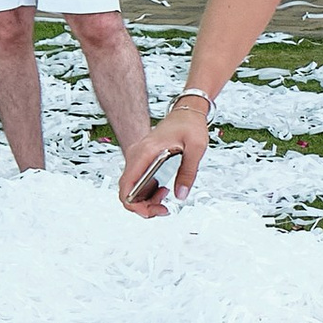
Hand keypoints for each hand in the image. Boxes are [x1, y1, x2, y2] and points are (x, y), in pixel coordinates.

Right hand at [120, 98, 207, 217]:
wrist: (187, 112)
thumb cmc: (190, 125)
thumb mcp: (196, 148)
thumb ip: (189, 172)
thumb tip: (180, 195)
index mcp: (145, 152)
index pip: (127, 185)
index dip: (135, 205)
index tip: (154, 211)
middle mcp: (137, 155)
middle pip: (127, 190)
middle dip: (143, 206)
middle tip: (164, 209)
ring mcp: (138, 158)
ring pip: (132, 188)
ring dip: (146, 200)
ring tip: (166, 200)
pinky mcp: (143, 161)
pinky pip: (139, 182)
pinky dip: (148, 192)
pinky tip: (164, 191)